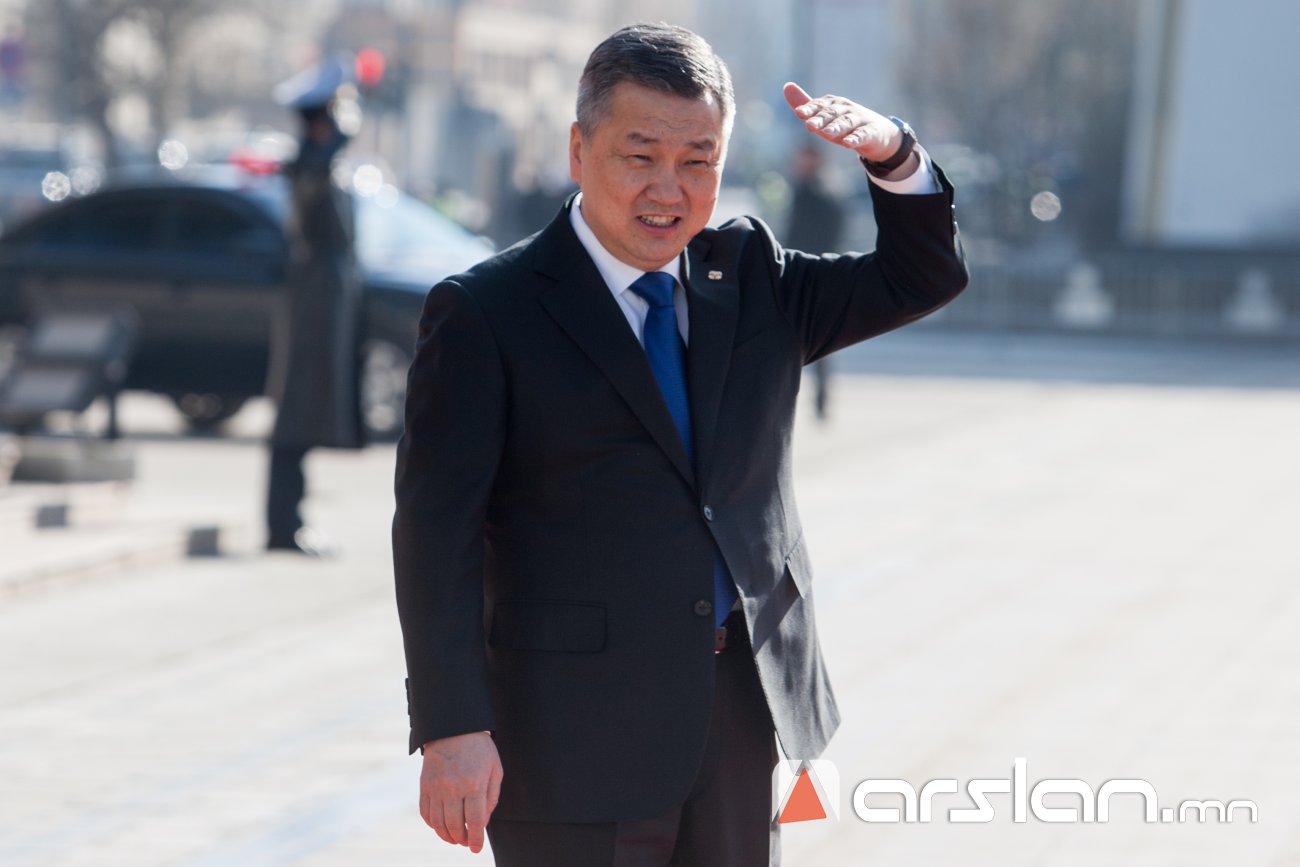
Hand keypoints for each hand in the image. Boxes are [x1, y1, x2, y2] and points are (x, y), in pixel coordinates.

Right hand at [419, 731, 502, 852]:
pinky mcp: (424, 786)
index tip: (476, 848)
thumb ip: (491, 797)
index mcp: (474, 784)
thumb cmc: (479, 748)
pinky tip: (440, 826)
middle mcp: (453, 788)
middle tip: (466, 842)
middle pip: (455, 826)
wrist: (453, 728)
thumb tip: (483, 822)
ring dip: (447, 836)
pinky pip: (426, 813)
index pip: (475, 821)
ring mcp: (436, 788)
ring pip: (439, 823)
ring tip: (455, 838)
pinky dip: (433, 825)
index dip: (476, 839)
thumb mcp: (494, 769)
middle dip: (462, 839)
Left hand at [783, 82, 912, 173]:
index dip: (810, 109)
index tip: (799, 113)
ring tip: (827, 133)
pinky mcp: (871, 132)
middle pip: (832, 114)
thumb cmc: (844, 125)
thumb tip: (786, 86)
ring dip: (837, 127)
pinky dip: (855, 138)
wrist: (877, 134)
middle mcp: (846, 109)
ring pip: (847, 123)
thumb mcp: (824, 117)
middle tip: (809, 126)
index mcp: (833, 104)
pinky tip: (848, 143)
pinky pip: (862, 135)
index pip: (819, 106)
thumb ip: (806, 105)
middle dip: (820, 119)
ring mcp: (859, 119)